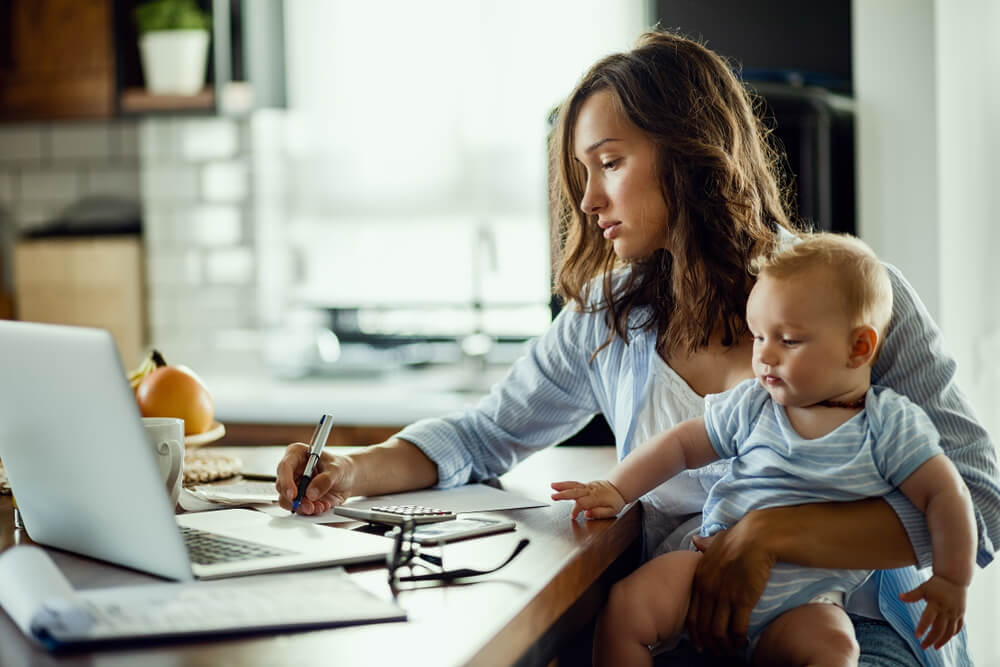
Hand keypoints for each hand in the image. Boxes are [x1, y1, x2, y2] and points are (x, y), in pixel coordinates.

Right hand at [275, 442, 356, 514]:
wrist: (348, 479)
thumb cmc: (341, 467)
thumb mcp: (337, 469)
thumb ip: (325, 479)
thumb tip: (311, 493)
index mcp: (297, 454)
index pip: (285, 466)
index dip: (286, 481)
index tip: (294, 494)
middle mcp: (292, 470)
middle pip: (282, 486)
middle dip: (295, 499)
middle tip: (310, 506)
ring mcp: (294, 485)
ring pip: (287, 500)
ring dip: (302, 507)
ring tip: (319, 506)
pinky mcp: (299, 498)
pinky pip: (297, 507)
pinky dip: (308, 510)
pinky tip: (321, 506)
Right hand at [550, 480, 624, 519]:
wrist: (619, 488)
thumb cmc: (615, 501)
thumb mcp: (613, 511)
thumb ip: (600, 513)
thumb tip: (588, 514)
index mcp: (597, 498)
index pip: (583, 503)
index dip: (576, 510)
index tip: (573, 516)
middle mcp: (591, 490)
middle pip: (575, 491)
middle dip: (563, 494)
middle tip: (553, 496)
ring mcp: (588, 486)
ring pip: (574, 485)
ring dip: (562, 485)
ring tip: (552, 486)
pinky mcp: (586, 485)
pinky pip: (575, 484)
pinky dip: (566, 484)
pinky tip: (558, 485)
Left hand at [686, 520, 774, 654]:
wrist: (755, 538)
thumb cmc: (738, 538)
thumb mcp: (715, 541)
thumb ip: (705, 545)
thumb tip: (695, 540)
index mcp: (700, 578)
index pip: (692, 614)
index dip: (695, 633)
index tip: (700, 643)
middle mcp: (708, 590)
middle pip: (704, 626)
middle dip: (709, 643)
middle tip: (716, 652)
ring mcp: (724, 596)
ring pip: (718, 631)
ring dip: (724, 645)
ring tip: (730, 650)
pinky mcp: (742, 600)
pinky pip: (737, 628)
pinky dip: (739, 640)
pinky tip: (743, 643)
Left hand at [898, 574, 966, 648]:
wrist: (955, 578)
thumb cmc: (937, 583)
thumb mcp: (923, 587)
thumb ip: (912, 595)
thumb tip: (899, 597)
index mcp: (936, 604)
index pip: (928, 619)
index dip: (922, 628)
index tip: (916, 636)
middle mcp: (946, 610)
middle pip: (939, 629)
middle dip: (931, 639)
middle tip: (923, 647)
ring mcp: (955, 613)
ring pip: (949, 632)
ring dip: (942, 641)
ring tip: (935, 647)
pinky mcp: (961, 614)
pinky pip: (958, 627)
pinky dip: (952, 634)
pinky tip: (946, 639)